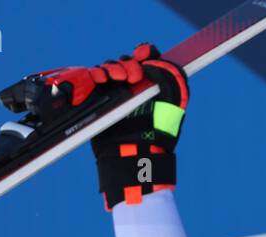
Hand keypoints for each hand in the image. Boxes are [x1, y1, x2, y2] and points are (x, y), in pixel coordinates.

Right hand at [89, 44, 189, 209]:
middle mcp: (135, 89)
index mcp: (153, 87)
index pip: (147, 60)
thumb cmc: (157, 134)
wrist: (134, 154)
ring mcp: (116, 95)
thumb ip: (171, 77)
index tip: (143, 54)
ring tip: (113, 78)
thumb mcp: (173, 104)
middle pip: (125, 62)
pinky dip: (94, 75)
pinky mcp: (99, 101)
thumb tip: (153, 60)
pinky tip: (99, 79)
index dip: (144, 53)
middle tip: (130, 76)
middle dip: (125, 63)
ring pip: (108, 69)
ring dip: (110, 68)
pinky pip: (92, 81)